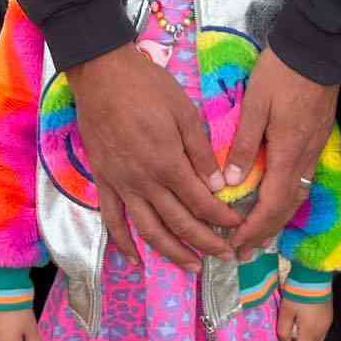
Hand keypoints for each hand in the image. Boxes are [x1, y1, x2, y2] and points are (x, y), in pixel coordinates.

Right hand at [70, 43, 241, 271]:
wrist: (102, 74)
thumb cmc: (147, 87)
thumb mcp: (184, 112)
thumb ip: (200, 152)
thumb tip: (217, 186)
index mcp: (167, 163)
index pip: (200, 202)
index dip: (221, 218)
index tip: (237, 227)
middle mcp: (144, 181)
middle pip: (178, 222)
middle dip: (205, 242)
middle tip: (225, 256)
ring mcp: (121, 184)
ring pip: (147, 230)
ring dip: (171, 252)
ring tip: (192, 267)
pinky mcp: (103, 181)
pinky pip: (112, 220)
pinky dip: (123, 244)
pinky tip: (137, 260)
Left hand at [224, 47, 339, 260]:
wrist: (318, 49)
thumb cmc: (281, 73)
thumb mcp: (255, 104)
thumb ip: (243, 144)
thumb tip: (230, 183)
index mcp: (286, 152)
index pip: (270, 204)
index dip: (253, 229)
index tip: (235, 245)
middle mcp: (304, 158)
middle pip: (286, 208)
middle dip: (265, 233)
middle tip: (244, 251)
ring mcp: (314, 150)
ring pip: (297, 196)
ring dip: (277, 219)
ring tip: (258, 235)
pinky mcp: (318, 140)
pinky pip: (302, 181)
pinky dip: (287, 200)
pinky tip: (275, 201)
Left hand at [277, 295, 331, 340]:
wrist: (315, 275)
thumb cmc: (298, 293)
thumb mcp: (285, 311)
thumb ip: (284, 330)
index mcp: (310, 332)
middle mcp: (321, 330)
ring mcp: (327, 321)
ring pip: (317, 339)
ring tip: (295, 337)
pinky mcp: (329, 313)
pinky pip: (321, 330)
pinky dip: (312, 333)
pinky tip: (304, 326)